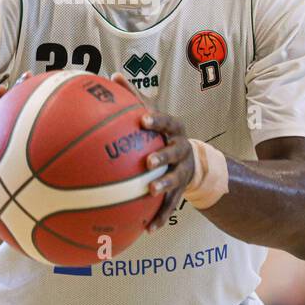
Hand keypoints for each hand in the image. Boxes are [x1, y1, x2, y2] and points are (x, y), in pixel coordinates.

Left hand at [110, 73, 193, 232]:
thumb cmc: (161, 134)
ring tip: (152, 192)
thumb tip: (111, 75)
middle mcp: (182, 150)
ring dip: (164, 187)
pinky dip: (159, 217)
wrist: (193, 161)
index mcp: (175, 130)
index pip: (168, 122)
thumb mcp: (152, 115)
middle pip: (175, 152)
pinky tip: (146, 229)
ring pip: (176, 180)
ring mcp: (182, 172)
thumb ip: (133, 97)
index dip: (156, 120)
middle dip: (163, 156)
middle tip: (148, 162)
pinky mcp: (180, 192)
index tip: (142, 119)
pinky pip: (170, 207)